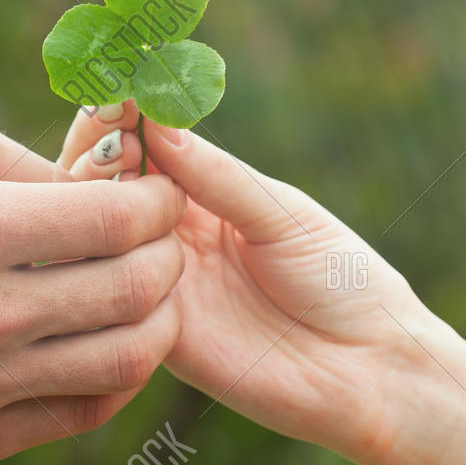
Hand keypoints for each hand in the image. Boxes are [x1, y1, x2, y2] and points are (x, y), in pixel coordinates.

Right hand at [0, 102, 185, 464]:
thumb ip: (21, 159)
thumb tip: (104, 184)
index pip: (117, 222)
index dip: (157, 200)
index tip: (155, 189)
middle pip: (135, 293)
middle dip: (166, 252)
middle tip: (157, 232)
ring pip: (123, 361)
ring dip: (154, 316)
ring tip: (141, 283)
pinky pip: (78, 413)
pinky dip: (114, 373)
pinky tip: (104, 335)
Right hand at [59, 106, 432, 464]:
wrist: (372, 369)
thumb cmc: (341, 278)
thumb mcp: (280, 213)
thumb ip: (215, 173)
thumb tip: (153, 114)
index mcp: (200, 192)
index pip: (137, 144)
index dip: (119, 117)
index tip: (117, 95)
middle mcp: (168, 235)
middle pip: (98, 187)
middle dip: (96, 154)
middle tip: (116, 140)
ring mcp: (157, 284)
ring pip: (93, 239)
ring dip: (93, 204)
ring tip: (120, 180)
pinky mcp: (154, 337)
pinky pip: (108, 300)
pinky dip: (102, 267)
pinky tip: (121, 247)